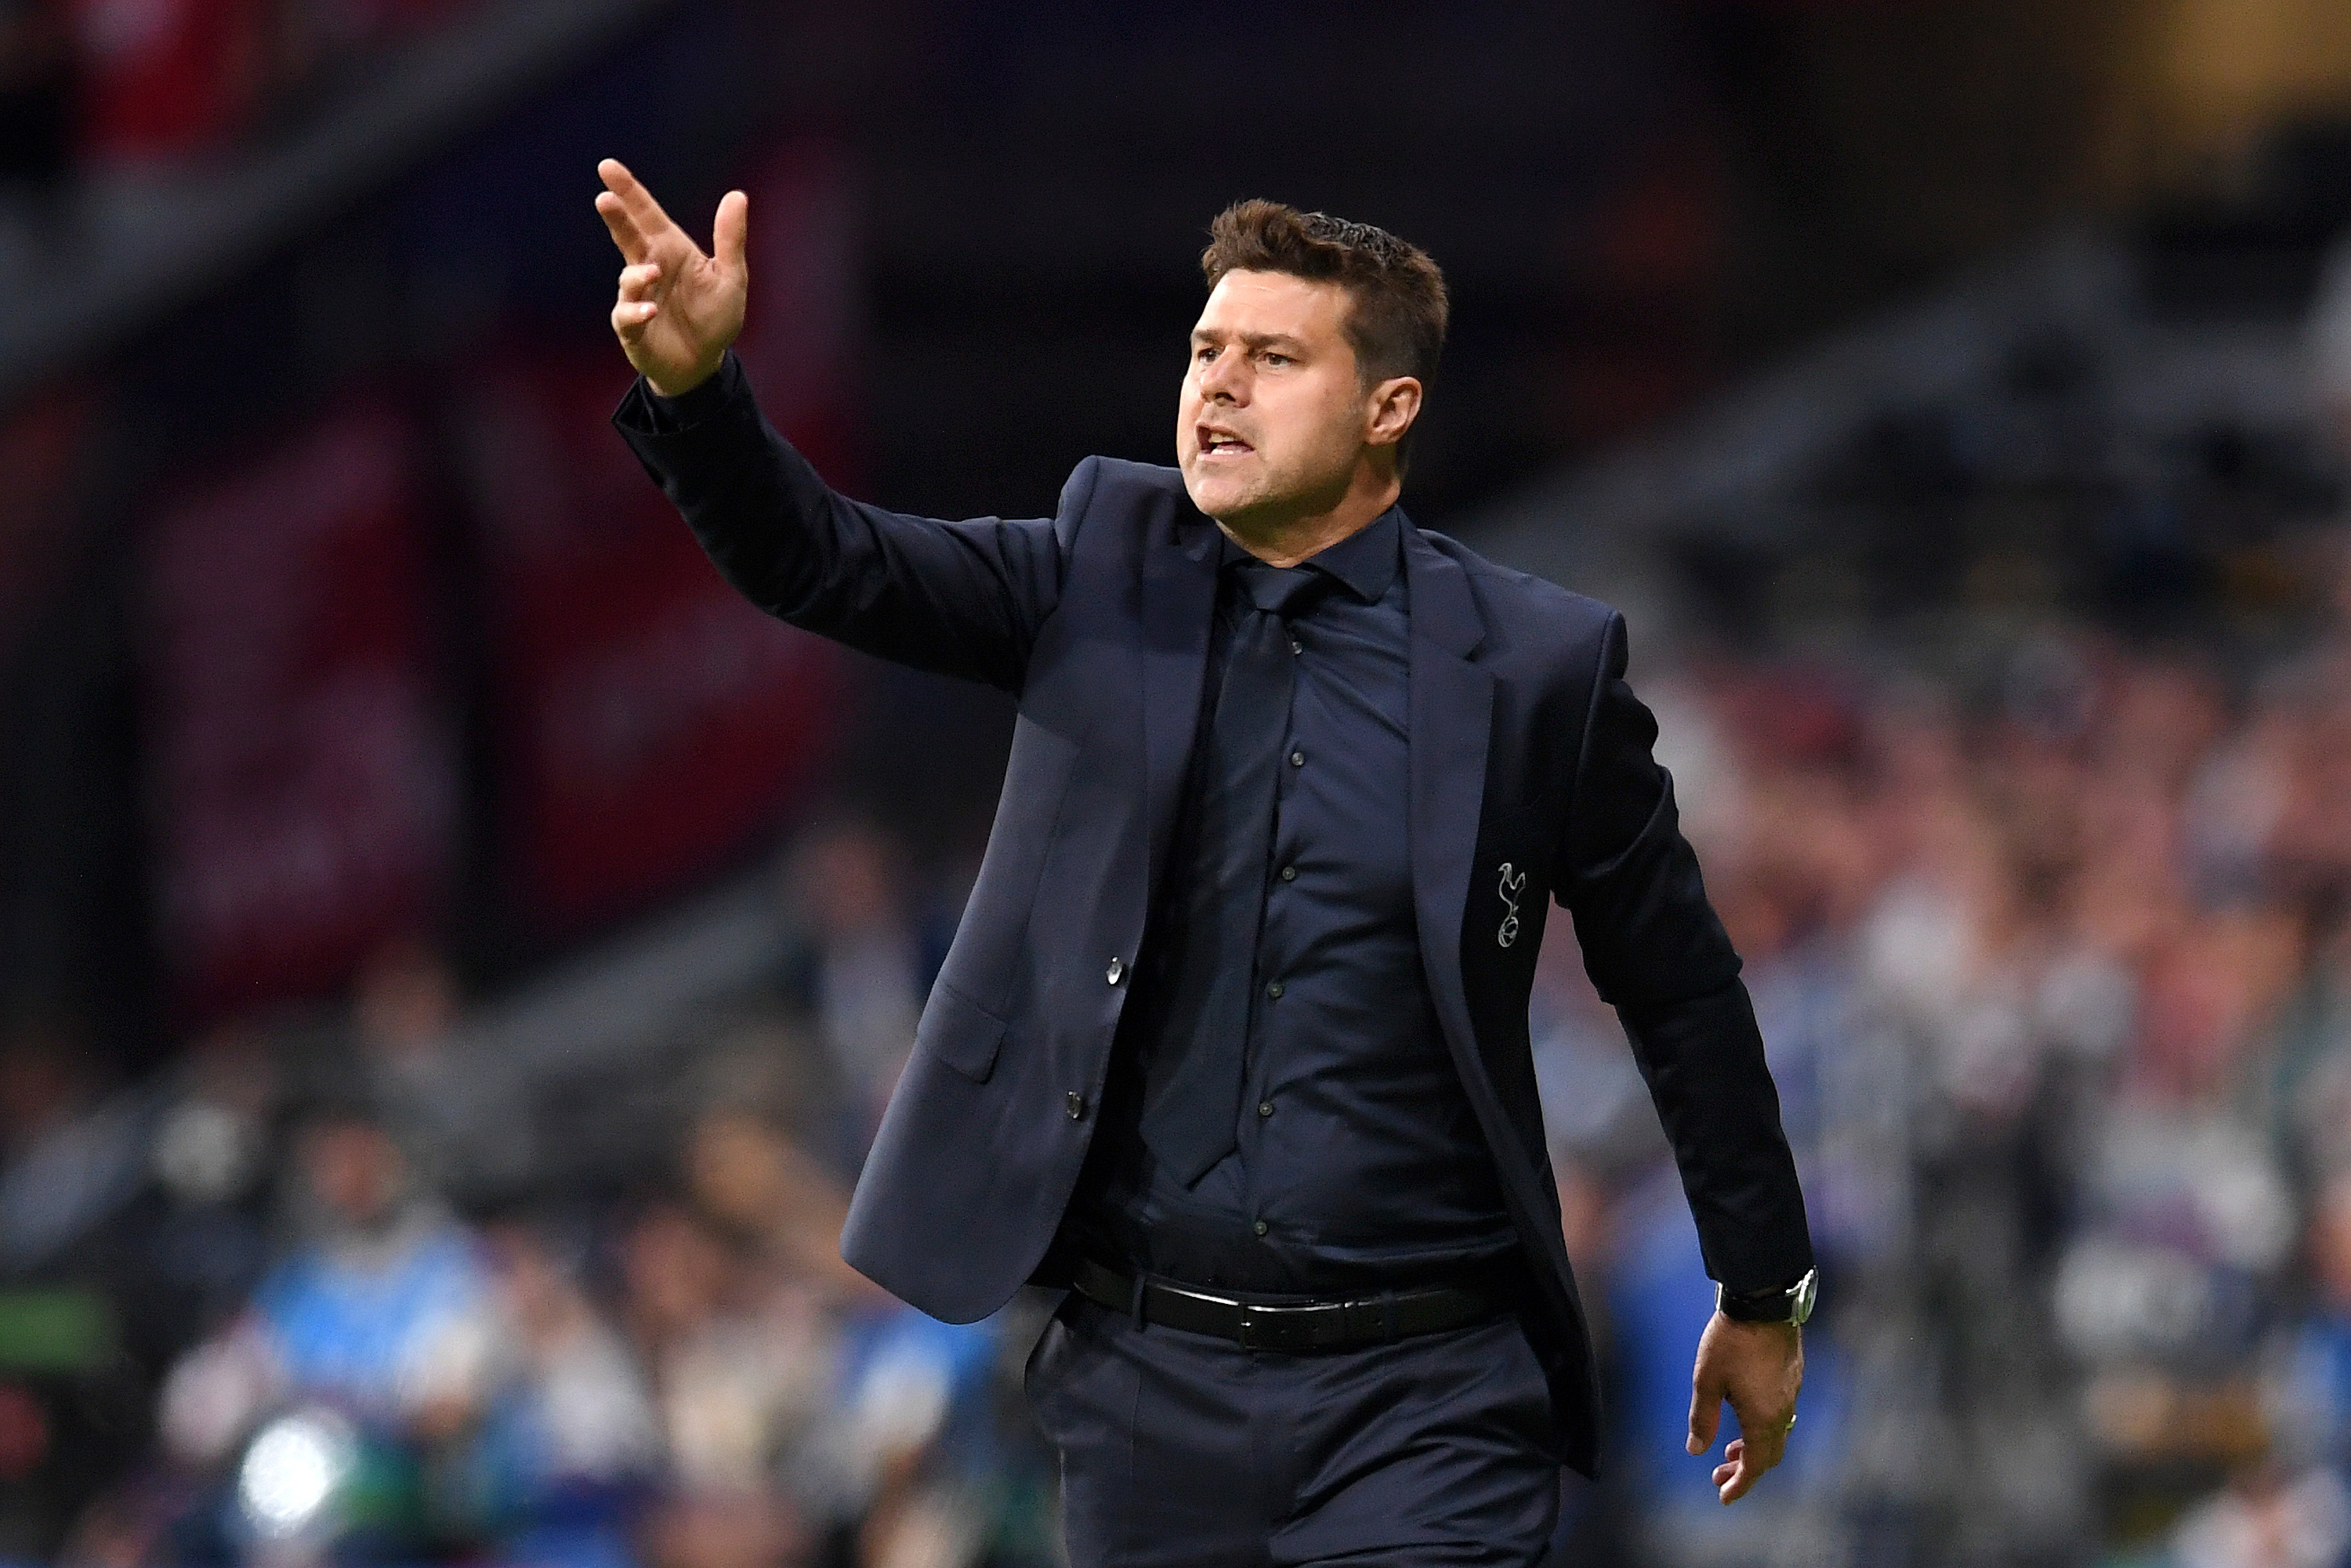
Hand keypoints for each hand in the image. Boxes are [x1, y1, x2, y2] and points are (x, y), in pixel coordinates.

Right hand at [594, 158, 747, 397]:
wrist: (704, 363)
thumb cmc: (715, 317)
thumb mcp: (730, 276)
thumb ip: (730, 238)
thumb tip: (737, 195)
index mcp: (670, 250)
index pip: (646, 214)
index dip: (628, 191)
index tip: (607, 167)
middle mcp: (649, 268)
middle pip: (628, 237)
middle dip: (616, 218)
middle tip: (605, 198)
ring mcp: (637, 297)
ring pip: (628, 278)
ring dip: (637, 274)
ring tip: (653, 272)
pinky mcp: (633, 328)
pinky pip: (628, 316)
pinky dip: (636, 312)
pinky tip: (649, 311)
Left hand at [1685, 1310, 1802, 1503]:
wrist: (1763, 1302)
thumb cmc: (1730, 1342)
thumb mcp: (1706, 1381)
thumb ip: (1703, 1419)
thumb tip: (1697, 1451)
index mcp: (1763, 1419)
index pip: (1755, 1466)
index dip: (1739, 1485)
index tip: (1723, 1497)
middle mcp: (1783, 1411)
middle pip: (1768, 1455)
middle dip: (1744, 1470)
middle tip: (1719, 1475)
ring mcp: (1791, 1393)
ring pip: (1775, 1434)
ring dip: (1753, 1447)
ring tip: (1729, 1449)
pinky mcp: (1792, 1376)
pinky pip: (1780, 1414)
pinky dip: (1762, 1426)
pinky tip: (1744, 1414)